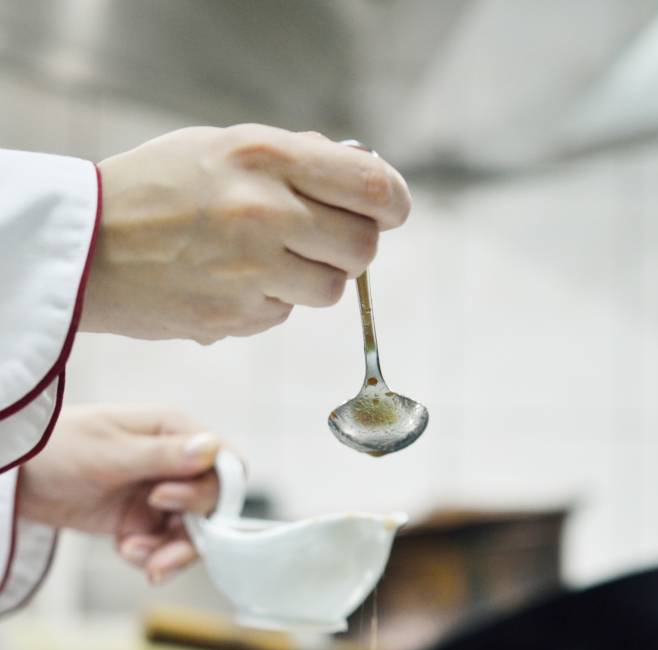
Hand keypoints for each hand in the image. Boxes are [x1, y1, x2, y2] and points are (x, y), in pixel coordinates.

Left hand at [18, 406, 227, 583]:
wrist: (19, 477)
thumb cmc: (57, 448)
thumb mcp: (110, 453)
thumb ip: (162, 456)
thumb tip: (212, 448)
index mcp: (175, 432)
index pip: (224, 465)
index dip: (209, 491)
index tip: (165, 502)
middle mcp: (177, 463)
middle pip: (213, 507)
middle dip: (190, 534)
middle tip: (154, 548)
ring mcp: (163, 493)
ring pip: (194, 533)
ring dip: (171, 552)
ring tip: (137, 559)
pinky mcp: (145, 520)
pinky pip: (167, 546)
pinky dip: (152, 556)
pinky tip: (125, 552)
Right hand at [81, 124, 410, 343]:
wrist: (88, 247)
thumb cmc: (158, 189)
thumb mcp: (224, 147)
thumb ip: (296, 161)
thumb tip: (364, 180)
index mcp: (266, 157)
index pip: (370, 186)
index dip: (392, 203)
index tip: (389, 210)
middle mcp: (265, 213)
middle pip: (361, 247)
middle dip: (351, 245)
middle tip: (323, 239)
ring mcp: (252, 271)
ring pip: (331, 290)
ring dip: (314, 279)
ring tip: (268, 260)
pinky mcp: (237, 316)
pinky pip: (286, 313)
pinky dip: (272, 302)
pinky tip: (233, 282)